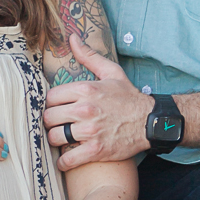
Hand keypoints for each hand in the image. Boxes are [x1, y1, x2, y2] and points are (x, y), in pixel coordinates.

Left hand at [43, 36, 150, 167]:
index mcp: (86, 89)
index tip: (56, 108)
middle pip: (48, 117)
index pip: (50, 97)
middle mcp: (85, 109)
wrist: (151, 121)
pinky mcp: (96, 150)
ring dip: (55, 140)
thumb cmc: (129, 97)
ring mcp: (90, 131)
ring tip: (61, 139)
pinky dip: (63, 162)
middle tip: (57, 124)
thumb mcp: (111, 72)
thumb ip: (89, 56)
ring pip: (54, 137)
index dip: (51, 103)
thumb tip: (73, 38)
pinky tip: (66, 159)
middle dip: (50, 121)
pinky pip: (68, 159)